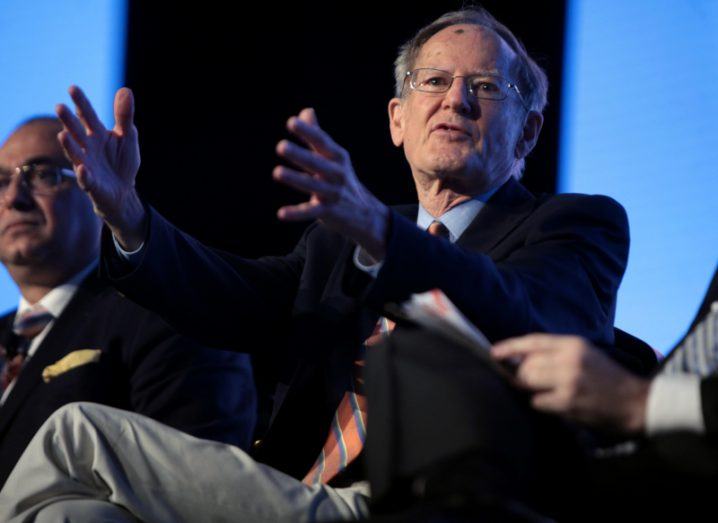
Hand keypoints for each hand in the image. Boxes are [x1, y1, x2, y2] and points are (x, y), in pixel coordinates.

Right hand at [56, 86, 145, 250]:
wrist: (123, 191)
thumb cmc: (122, 162)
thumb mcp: (127, 137)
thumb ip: (124, 115)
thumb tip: (125, 90)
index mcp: (97, 134)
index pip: (87, 115)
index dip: (81, 102)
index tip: (72, 88)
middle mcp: (87, 147)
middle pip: (76, 132)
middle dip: (68, 121)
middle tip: (60, 107)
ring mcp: (87, 164)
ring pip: (75, 154)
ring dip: (69, 146)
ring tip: (62, 135)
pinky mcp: (91, 183)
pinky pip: (86, 179)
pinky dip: (83, 175)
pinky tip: (83, 169)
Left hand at [273, 108, 389, 260]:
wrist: (364, 213)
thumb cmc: (342, 179)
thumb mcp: (333, 157)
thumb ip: (317, 134)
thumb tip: (306, 111)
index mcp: (337, 157)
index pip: (321, 142)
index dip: (308, 132)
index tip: (291, 122)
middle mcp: (337, 174)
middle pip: (316, 163)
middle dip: (300, 155)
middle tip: (280, 146)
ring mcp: (333, 193)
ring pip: (313, 185)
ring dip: (295, 179)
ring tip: (277, 172)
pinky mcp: (328, 212)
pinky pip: (310, 211)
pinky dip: (296, 213)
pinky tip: (281, 213)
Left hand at [492, 334, 650, 433]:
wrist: (635, 402)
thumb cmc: (606, 377)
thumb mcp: (584, 354)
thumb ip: (555, 353)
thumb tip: (518, 359)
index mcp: (573, 344)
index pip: (533, 341)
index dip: (510, 347)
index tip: (493, 352)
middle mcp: (570, 360)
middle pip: (526, 365)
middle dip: (519, 374)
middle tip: (522, 380)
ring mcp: (568, 382)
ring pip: (528, 383)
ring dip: (529, 389)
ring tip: (543, 391)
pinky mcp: (568, 402)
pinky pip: (538, 402)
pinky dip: (540, 403)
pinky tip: (554, 403)